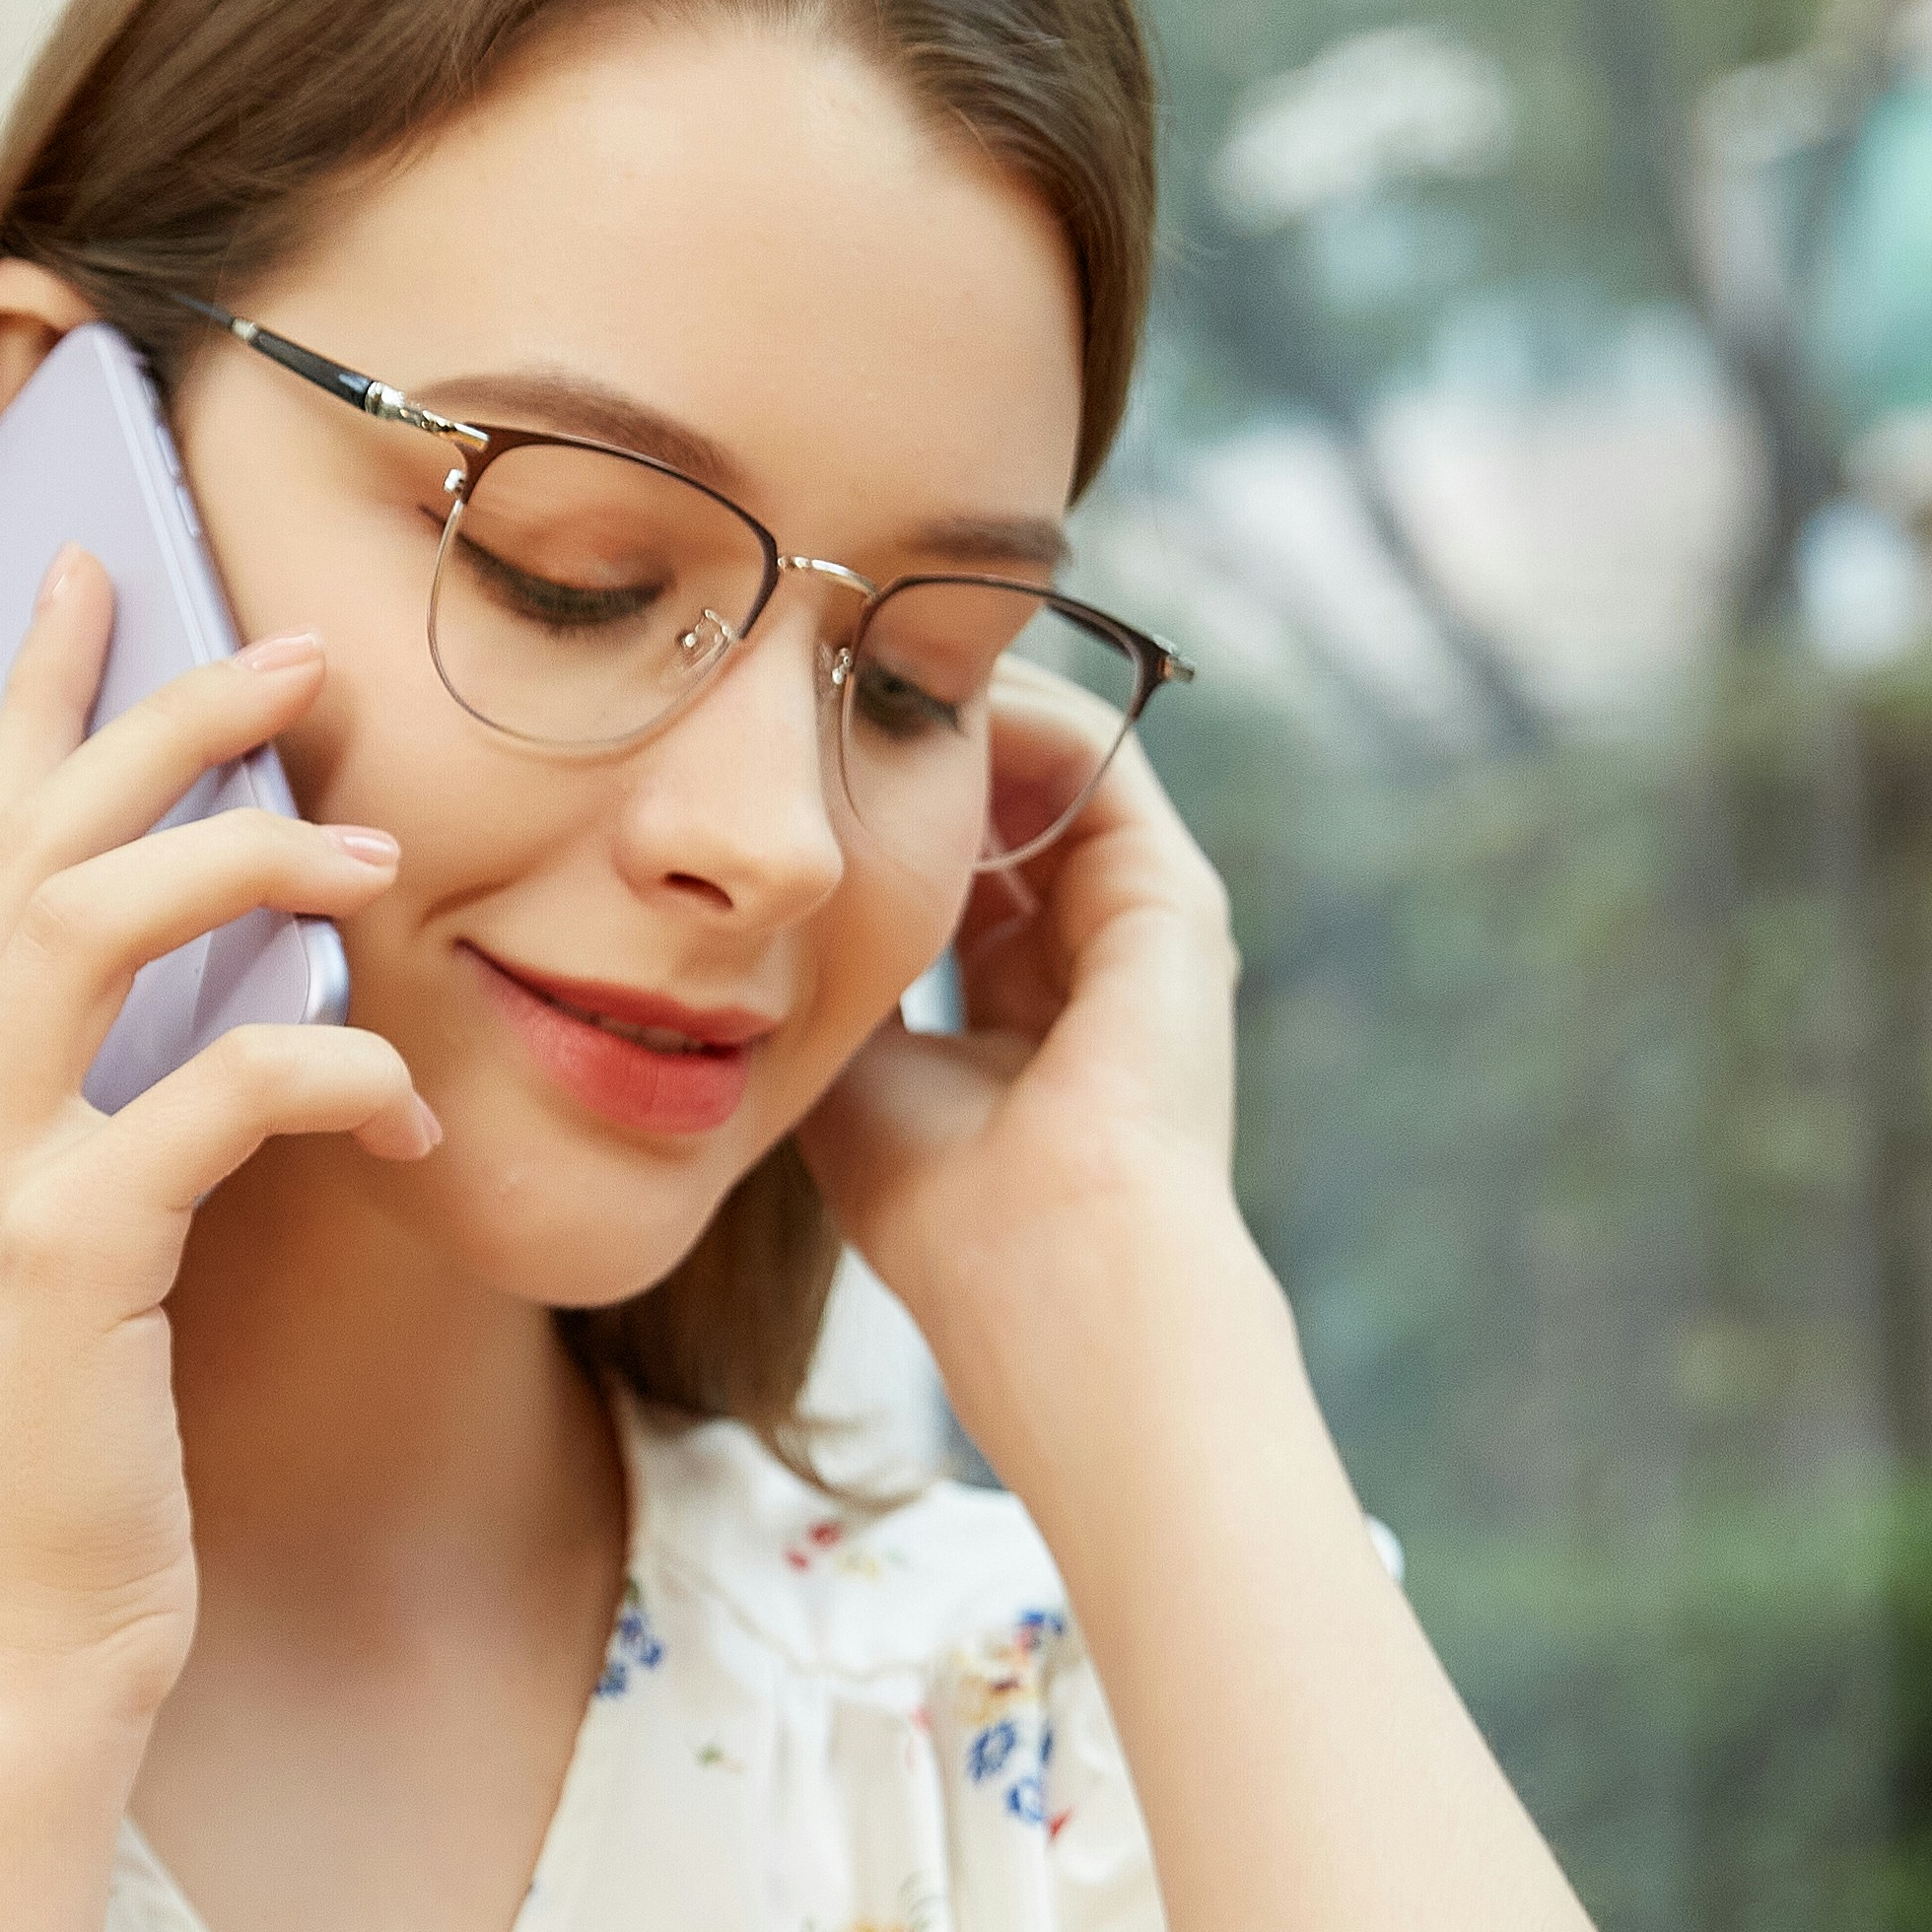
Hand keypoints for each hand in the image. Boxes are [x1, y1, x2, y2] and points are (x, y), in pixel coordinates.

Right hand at [0, 558, 434, 1754]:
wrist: (14, 1657)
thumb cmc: (67, 1465)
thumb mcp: (64, 1254)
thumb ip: (91, 1108)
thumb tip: (216, 975)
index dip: (31, 700)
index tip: (100, 572)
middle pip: (26, 844)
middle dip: (164, 722)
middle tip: (300, 657)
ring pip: (93, 924)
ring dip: (246, 858)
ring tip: (376, 848)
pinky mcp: (57, 1259)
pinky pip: (210, 1092)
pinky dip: (330, 1072)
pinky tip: (408, 1109)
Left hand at [794, 667, 1254, 1463]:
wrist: (1053, 1269)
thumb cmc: (944, 1210)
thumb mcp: (854, 1070)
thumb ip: (825, 976)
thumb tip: (760, 896)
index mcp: (1015, 1016)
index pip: (948, 873)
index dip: (869, 813)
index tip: (782, 763)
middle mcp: (1087, 960)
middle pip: (1000, 807)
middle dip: (910, 743)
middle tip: (816, 681)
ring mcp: (1139, 924)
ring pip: (1047, 768)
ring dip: (956, 713)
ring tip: (856, 663)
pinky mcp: (1172, 895)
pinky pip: (1091, 758)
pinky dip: (1012, 715)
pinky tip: (919, 696)